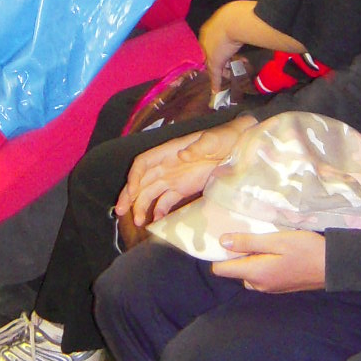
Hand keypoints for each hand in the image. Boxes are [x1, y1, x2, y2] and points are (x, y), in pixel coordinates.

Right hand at [117, 118, 251, 227]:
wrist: (240, 147)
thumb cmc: (225, 138)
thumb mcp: (213, 140)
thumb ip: (198, 147)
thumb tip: (182, 155)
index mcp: (170, 151)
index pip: (144, 163)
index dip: (134, 177)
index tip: (131, 192)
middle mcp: (167, 165)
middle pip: (141, 180)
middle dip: (129, 195)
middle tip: (121, 211)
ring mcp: (175, 178)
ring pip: (150, 192)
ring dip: (141, 206)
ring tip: (138, 222)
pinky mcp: (184, 188)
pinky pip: (166, 200)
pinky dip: (159, 211)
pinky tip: (156, 222)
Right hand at [199, 3, 251, 88]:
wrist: (234, 20)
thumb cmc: (220, 42)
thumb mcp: (215, 61)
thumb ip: (214, 76)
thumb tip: (214, 92)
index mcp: (202, 40)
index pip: (207, 58)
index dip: (216, 69)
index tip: (225, 75)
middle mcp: (210, 33)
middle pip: (216, 52)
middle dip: (225, 63)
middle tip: (233, 71)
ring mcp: (222, 27)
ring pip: (226, 47)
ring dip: (233, 57)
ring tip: (243, 63)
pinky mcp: (233, 23)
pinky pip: (234, 40)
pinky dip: (238, 49)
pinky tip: (245, 55)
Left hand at [212, 229, 326, 292]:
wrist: (333, 266)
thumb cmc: (305, 249)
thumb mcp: (276, 240)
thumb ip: (248, 242)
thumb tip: (222, 241)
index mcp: (255, 273)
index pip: (222, 270)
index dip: (219, 254)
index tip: (226, 238)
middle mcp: (259, 285)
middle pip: (235, 271)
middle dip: (238, 256)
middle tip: (250, 236)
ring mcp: (270, 288)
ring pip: (249, 274)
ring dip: (251, 260)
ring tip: (264, 242)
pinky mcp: (279, 287)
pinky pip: (261, 276)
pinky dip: (262, 265)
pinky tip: (275, 252)